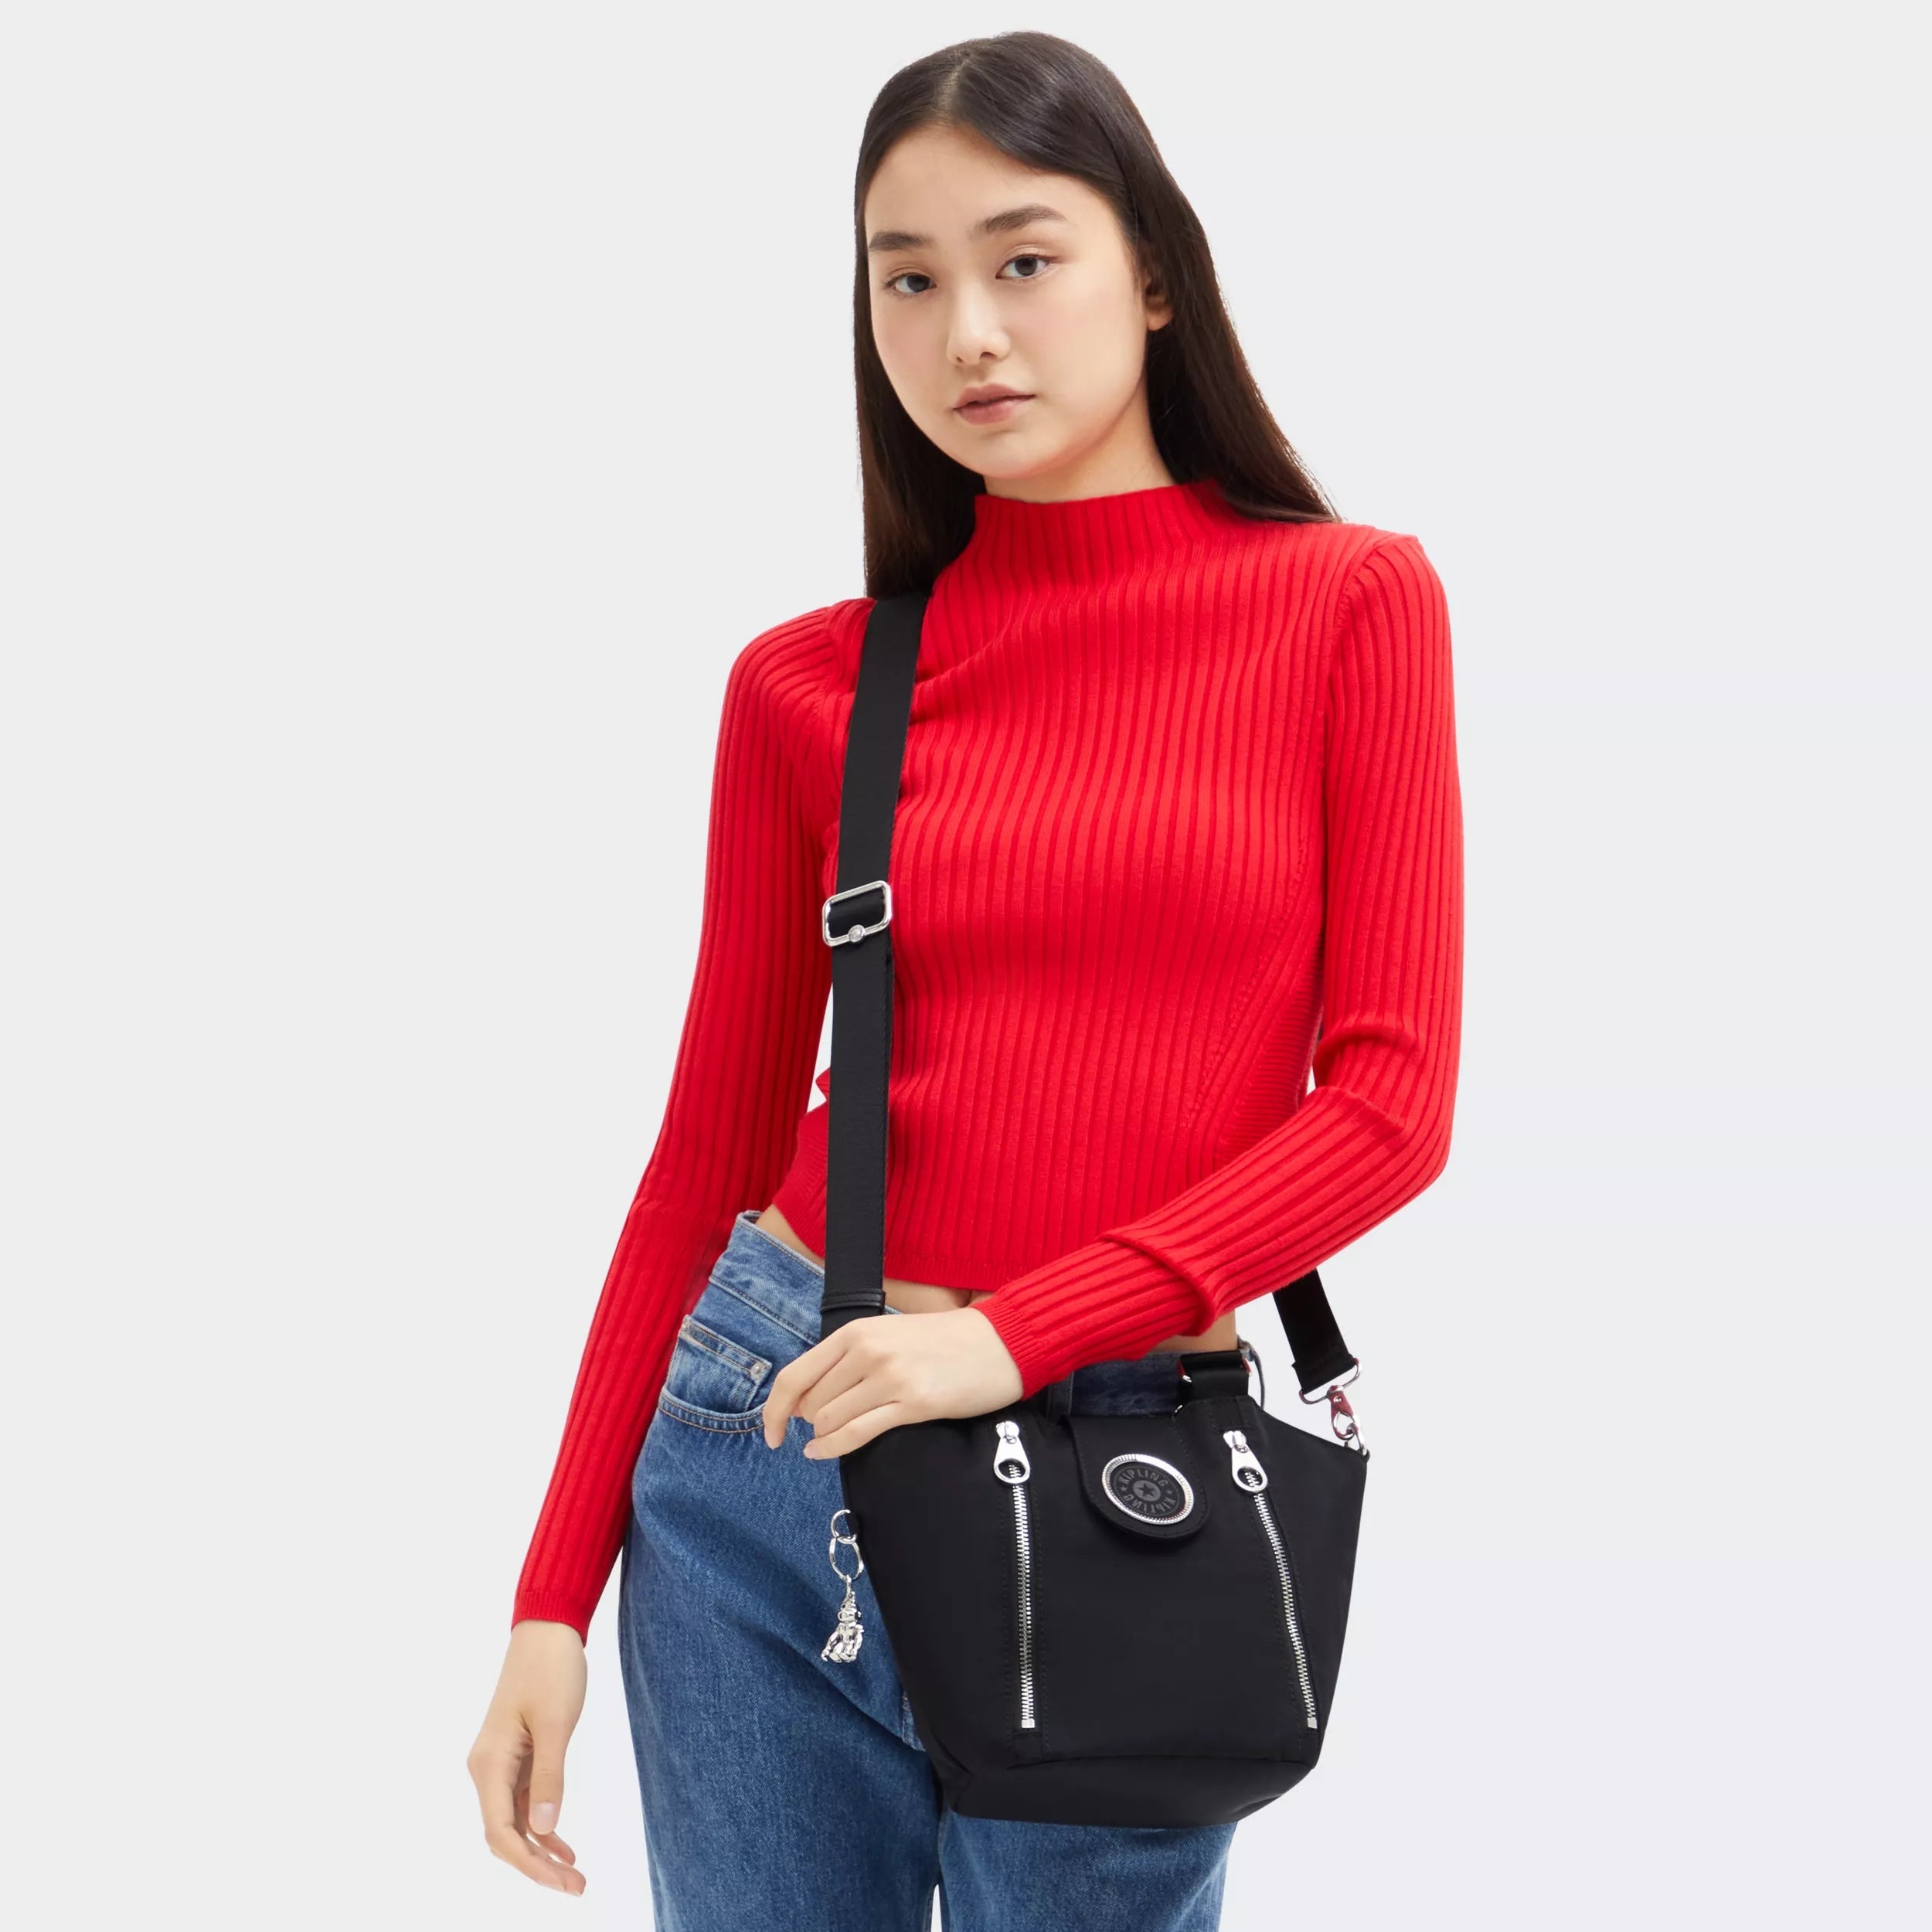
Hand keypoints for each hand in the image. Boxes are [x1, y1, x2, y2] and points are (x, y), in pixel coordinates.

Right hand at [466, 1619, 589, 1894]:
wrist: (547, 1629)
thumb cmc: (551, 1669)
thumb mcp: (556, 1722)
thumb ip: (550, 1776)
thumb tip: (544, 1831)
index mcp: (489, 1763)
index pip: (501, 1831)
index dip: (530, 1863)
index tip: (563, 1882)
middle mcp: (487, 1769)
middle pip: (505, 1834)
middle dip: (537, 1865)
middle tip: (577, 1887)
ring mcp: (500, 1764)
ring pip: (515, 1823)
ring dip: (541, 1850)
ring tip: (576, 1876)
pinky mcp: (516, 1757)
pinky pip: (523, 1804)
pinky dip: (542, 1826)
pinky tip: (564, 1846)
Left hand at [760, 1304, 1024, 1455]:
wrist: (1000, 1341)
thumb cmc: (946, 1341)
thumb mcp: (889, 1335)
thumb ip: (851, 1357)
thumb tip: (812, 1396)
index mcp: (856, 1332)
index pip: (795, 1375)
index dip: (774, 1409)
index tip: (771, 1431)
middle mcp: (867, 1351)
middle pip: (811, 1403)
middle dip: (809, 1423)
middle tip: (820, 1430)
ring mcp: (889, 1377)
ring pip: (829, 1420)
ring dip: (824, 1436)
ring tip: (831, 1439)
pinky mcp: (913, 1403)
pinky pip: (856, 1433)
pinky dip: (832, 1448)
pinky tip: (822, 1453)